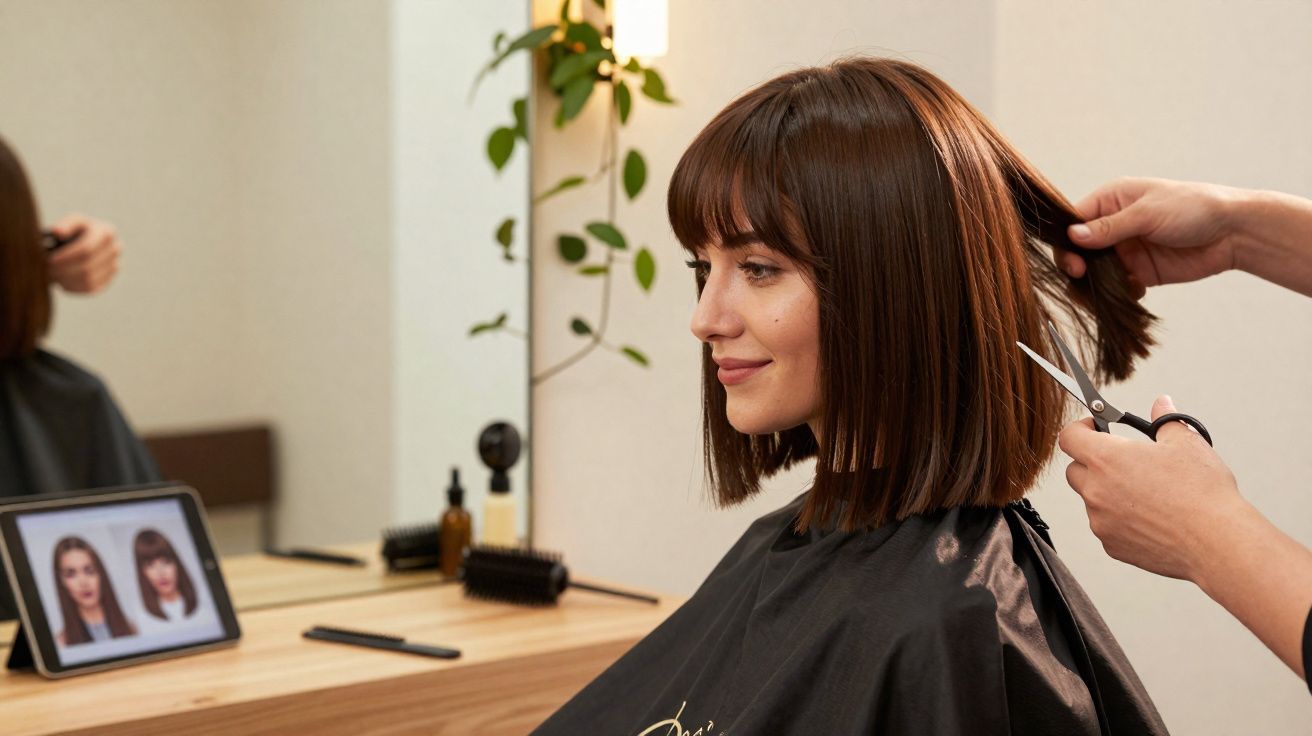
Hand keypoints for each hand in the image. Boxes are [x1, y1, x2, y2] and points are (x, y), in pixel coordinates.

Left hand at [47, 214, 121, 293]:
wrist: (85, 242)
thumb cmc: (75, 230)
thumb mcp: (71, 221)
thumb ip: (65, 224)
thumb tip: (57, 232)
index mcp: (107, 232)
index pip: (86, 249)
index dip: (66, 256)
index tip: (49, 260)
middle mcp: (115, 250)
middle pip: (87, 266)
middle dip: (64, 270)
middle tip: (46, 270)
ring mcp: (114, 266)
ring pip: (89, 280)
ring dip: (67, 280)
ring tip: (51, 276)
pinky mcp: (108, 280)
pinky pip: (90, 288)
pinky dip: (73, 287)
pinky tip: (61, 282)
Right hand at [1056, 178, 1242, 297]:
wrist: (1233, 232)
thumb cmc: (1193, 208)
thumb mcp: (1148, 213)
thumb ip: (1110, 227)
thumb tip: (1072, 235)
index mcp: (1111, 201)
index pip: (1074, 221)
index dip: (1067, 241)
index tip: (1073, 260)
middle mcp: (1113, 225)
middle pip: (1079, 249)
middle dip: (1077, 265)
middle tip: (1082, 277)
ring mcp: (1125, 249)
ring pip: (1094, 270)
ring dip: (1095, 282)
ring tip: (1102, 292)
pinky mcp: (1139, 271)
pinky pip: (1116, 286)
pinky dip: (1117, 293)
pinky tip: (1133, 291)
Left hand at [1058, 395, 1242, 581]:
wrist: (1217, 542)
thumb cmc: (1203, 491)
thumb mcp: (1187, 443)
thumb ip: (1165, 420)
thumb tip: (1161, 403)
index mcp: (1107, 458)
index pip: (1069, 436)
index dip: (1080, 429)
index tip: (1096, 428)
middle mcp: (1095, 490)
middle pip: (1075, 470)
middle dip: (1092, 462)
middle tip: (1123, 462)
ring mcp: (1100, 520)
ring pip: (1092, 500)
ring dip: (1108, 493)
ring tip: (1147, 493)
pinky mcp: (1111, 545)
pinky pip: (1106, 526)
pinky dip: (1120, 519)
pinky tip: (1152, 519)